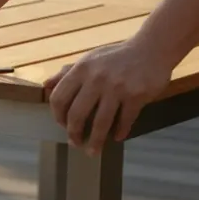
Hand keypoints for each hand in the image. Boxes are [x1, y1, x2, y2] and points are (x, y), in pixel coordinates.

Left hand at [42, 40, 174, 154]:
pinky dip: (120, 131)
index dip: (58, 116)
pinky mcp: (137, 95)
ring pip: (101, 123)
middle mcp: (96, 78)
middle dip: (74, 134)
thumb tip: (46, 85)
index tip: (63, 126)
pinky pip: (125, 120)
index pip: (59, 98)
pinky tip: (117, 137)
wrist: (152, 48)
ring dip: (96, 141)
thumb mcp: (90, 60)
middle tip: (76, 143)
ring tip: (93, 151)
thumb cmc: (117, 56)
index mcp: (81, 69)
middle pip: (77, 115)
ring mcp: (117, 87)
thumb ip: (68, 72)